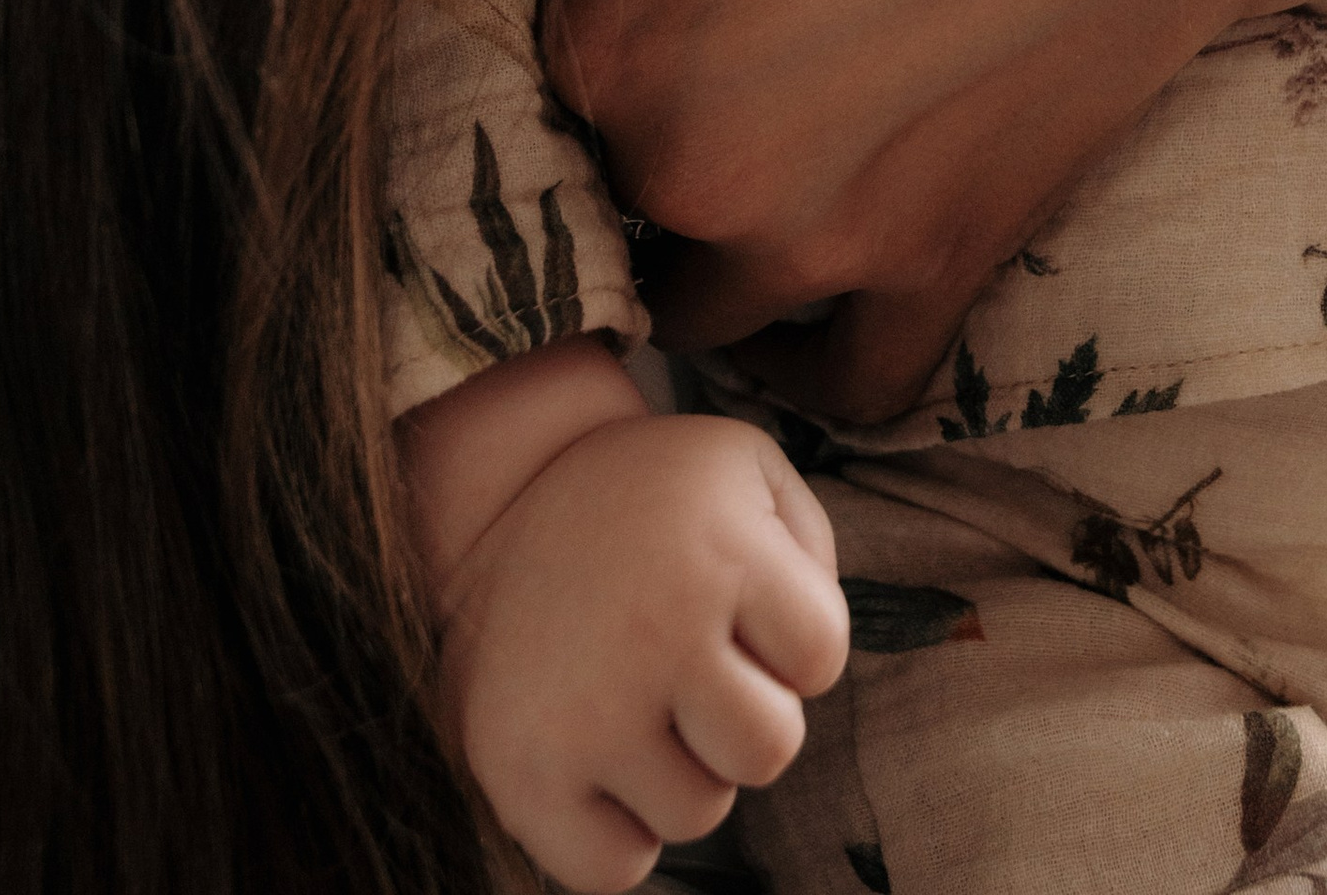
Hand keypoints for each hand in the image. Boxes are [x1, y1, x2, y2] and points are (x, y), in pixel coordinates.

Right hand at [415, 359, 845, 893]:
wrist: (505, 498)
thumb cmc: (656, 497)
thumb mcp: (751, 472)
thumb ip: (811, 556)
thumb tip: (808, 667)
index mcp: (721, 557)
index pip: (821, 657)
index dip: (793, 636)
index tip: (744, 600)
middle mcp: (654, 637)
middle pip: (769, 750)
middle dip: (748, 713)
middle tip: (697, 663)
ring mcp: (582, 715)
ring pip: (699, 813)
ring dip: (685, 769)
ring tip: (643, 696)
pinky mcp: (519, 776)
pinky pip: (615, 869)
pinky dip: (621, 832)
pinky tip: (606, 757)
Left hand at [546, 0, 1326, 422]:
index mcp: (613, 18)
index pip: (528, 89)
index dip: (587, 57)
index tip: (638, 29)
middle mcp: (688, 153)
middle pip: (607, 209)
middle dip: (645, 158)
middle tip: (722, 83)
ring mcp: (816, 235)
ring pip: (700, 313)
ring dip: (721, 260)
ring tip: (774, 172)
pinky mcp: (938, 272)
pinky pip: (843, 382)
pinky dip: (824, 353)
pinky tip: (829, 286)